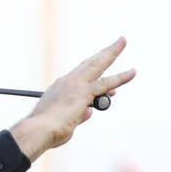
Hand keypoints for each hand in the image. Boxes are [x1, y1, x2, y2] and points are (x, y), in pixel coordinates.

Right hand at [11, 37, 135, 161]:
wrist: (38, 130)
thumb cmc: (47, 130)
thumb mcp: (66, 121)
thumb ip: (79, 114)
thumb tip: (89, 111)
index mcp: (60, 87)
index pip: (81, 76)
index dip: (94, 73)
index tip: (108, 83)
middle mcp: (68, 81)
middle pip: (89, 63)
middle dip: (104, 53)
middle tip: (117, 42)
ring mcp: (76, 85)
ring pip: (98, 65)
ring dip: (112, 53)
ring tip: (122, 41)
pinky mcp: (84, 92)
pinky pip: (107, 83)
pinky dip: (121, 77)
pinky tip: (132, 72)